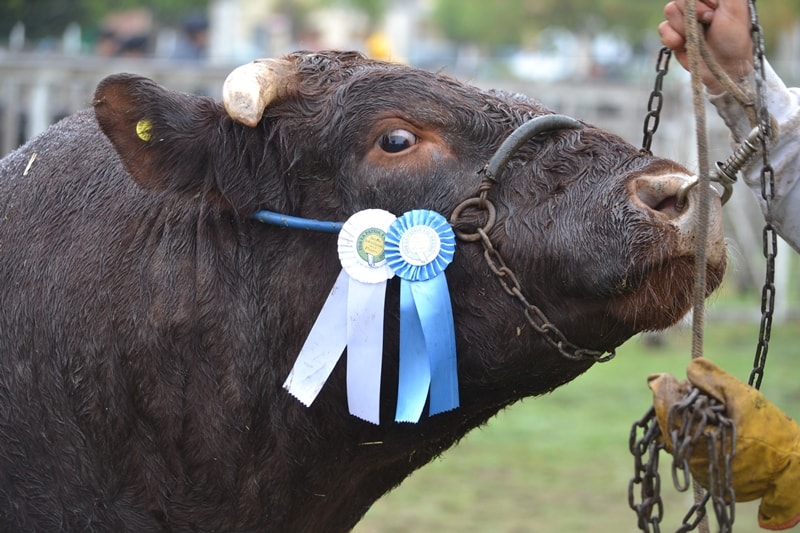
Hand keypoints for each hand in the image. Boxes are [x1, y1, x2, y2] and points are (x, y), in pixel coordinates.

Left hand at [649, 358, 799, 529]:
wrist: (791, 467)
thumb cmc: (769, 431)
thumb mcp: (743, 398)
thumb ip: (713, 380)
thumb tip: (688, 368)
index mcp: (699, 440)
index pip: (666, 411)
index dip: (663, 390)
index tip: (667, 376)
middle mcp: (693, 460)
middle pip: (668, 423)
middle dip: (673, 402)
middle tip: (683, 387)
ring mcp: (697, 471)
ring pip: (676, 435)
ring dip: (682, 417)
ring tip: (699, 404)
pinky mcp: (703, 475)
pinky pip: (687, 447)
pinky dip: (691, 431)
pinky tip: (705, 421)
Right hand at [659, 0, 753, 93]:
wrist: (723, 69)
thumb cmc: (735, 38)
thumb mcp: (736, 6)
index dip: (699, 1)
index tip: (712, 11)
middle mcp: (696, 6)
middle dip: (692, 13)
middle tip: (708, 23)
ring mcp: (684, 22)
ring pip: (669, 11)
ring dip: (682, 26)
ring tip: (695, 37)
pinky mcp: (674, 37)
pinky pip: (662, 29)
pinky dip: (671, 38)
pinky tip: (683, 45)